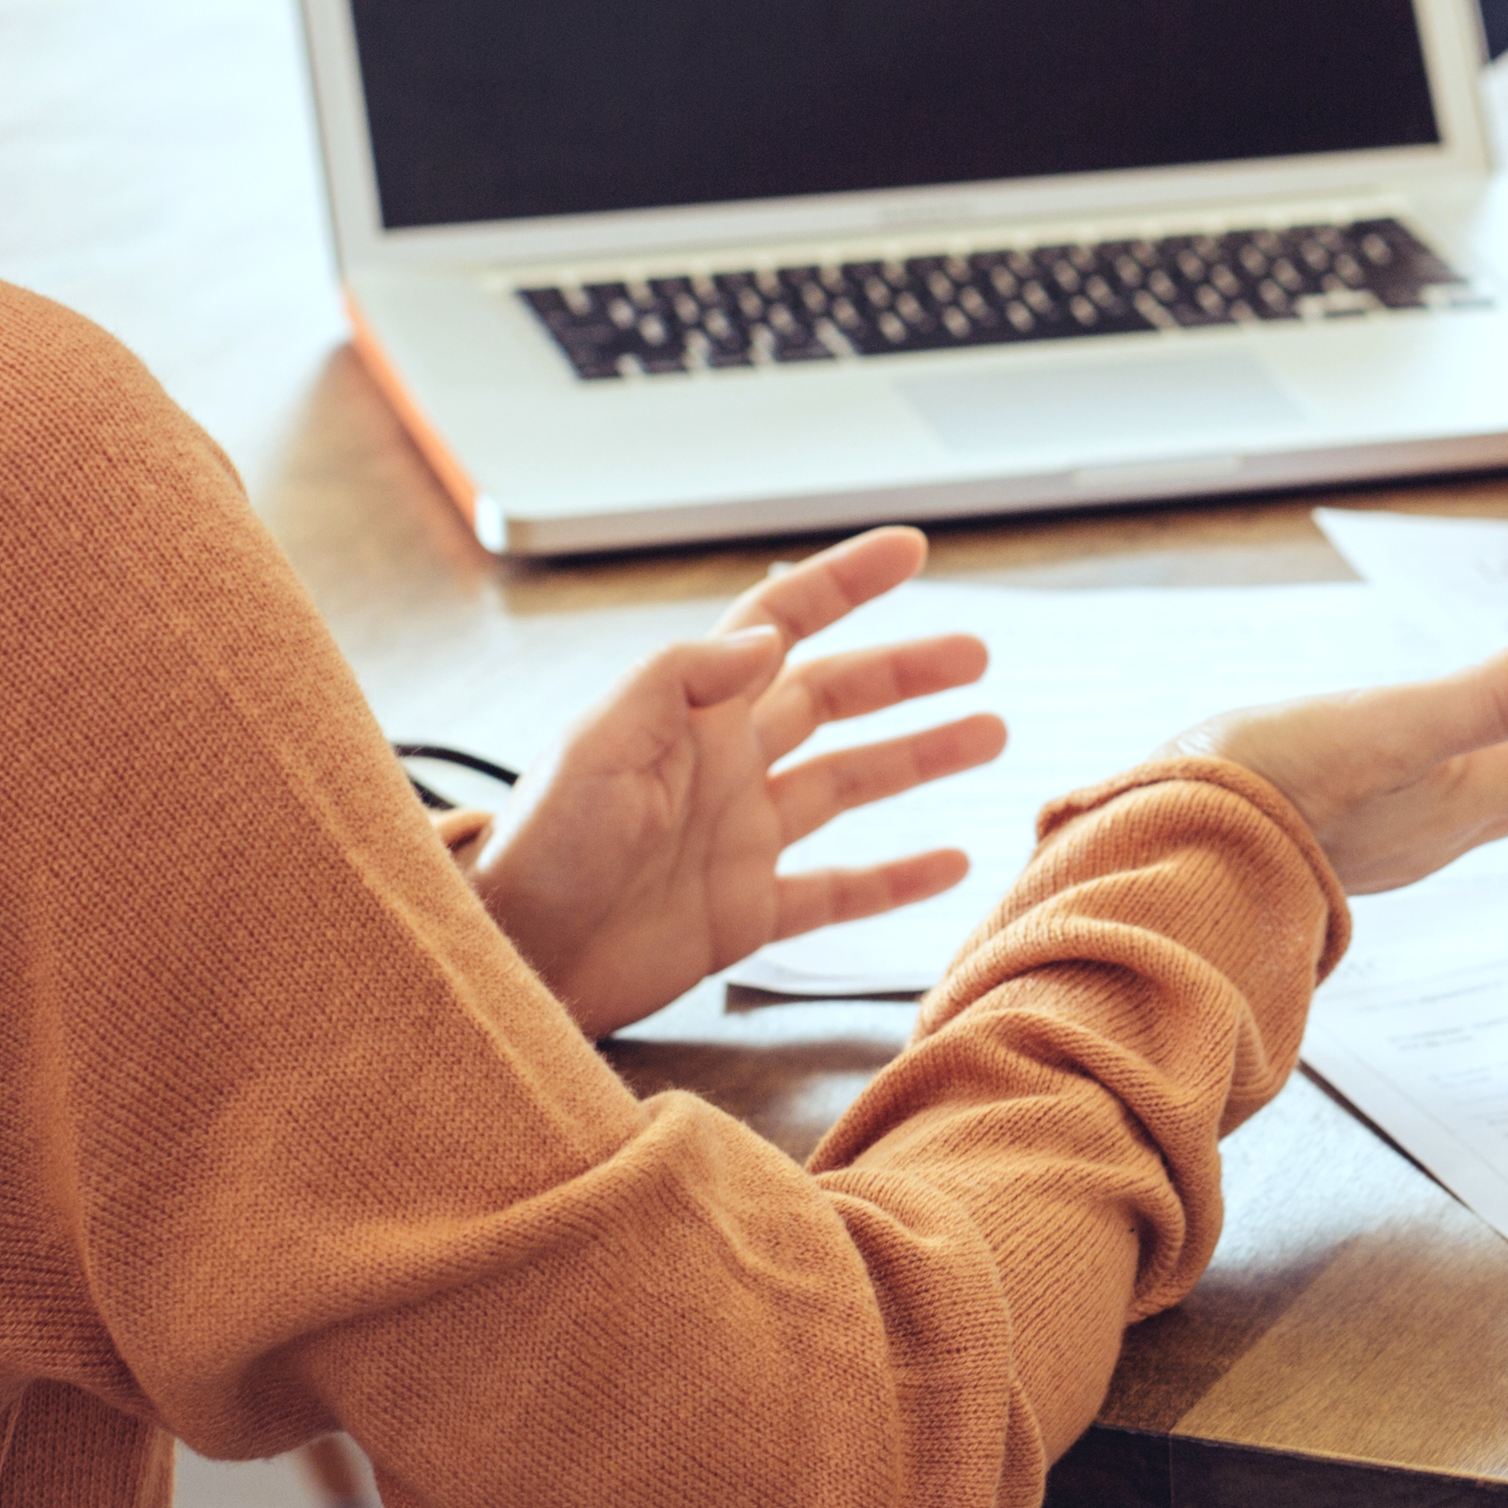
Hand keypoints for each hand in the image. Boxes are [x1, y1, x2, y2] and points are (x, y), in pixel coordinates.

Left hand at [473, 526, 1008, 1034]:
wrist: (516, 958)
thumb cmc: (540, 848)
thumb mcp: (599, 745)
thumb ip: (680, 680)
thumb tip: (768, 634)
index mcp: (691, 712)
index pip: (782, 622)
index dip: (845, 583)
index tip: (909, 549)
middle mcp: (724, 765)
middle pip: (833, 698)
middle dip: (905, 672)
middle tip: (977, 653)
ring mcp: (740, 838)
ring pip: (850, 783)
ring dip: (918, 756)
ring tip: (991, 733)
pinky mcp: (745, 913)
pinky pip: (838, 889)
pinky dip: (896, 878)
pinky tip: (949, 862)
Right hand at [1191, 633, 1507, 894]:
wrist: (1172, 861)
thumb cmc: (1268, 795)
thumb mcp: (1383, 729)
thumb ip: (1481, 699)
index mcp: (1475, 792)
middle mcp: (1455, 818)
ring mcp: (1409, 826)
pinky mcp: (1362, 821)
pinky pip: (1461, 779)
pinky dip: (1493, 741)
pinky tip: (1464, 735)